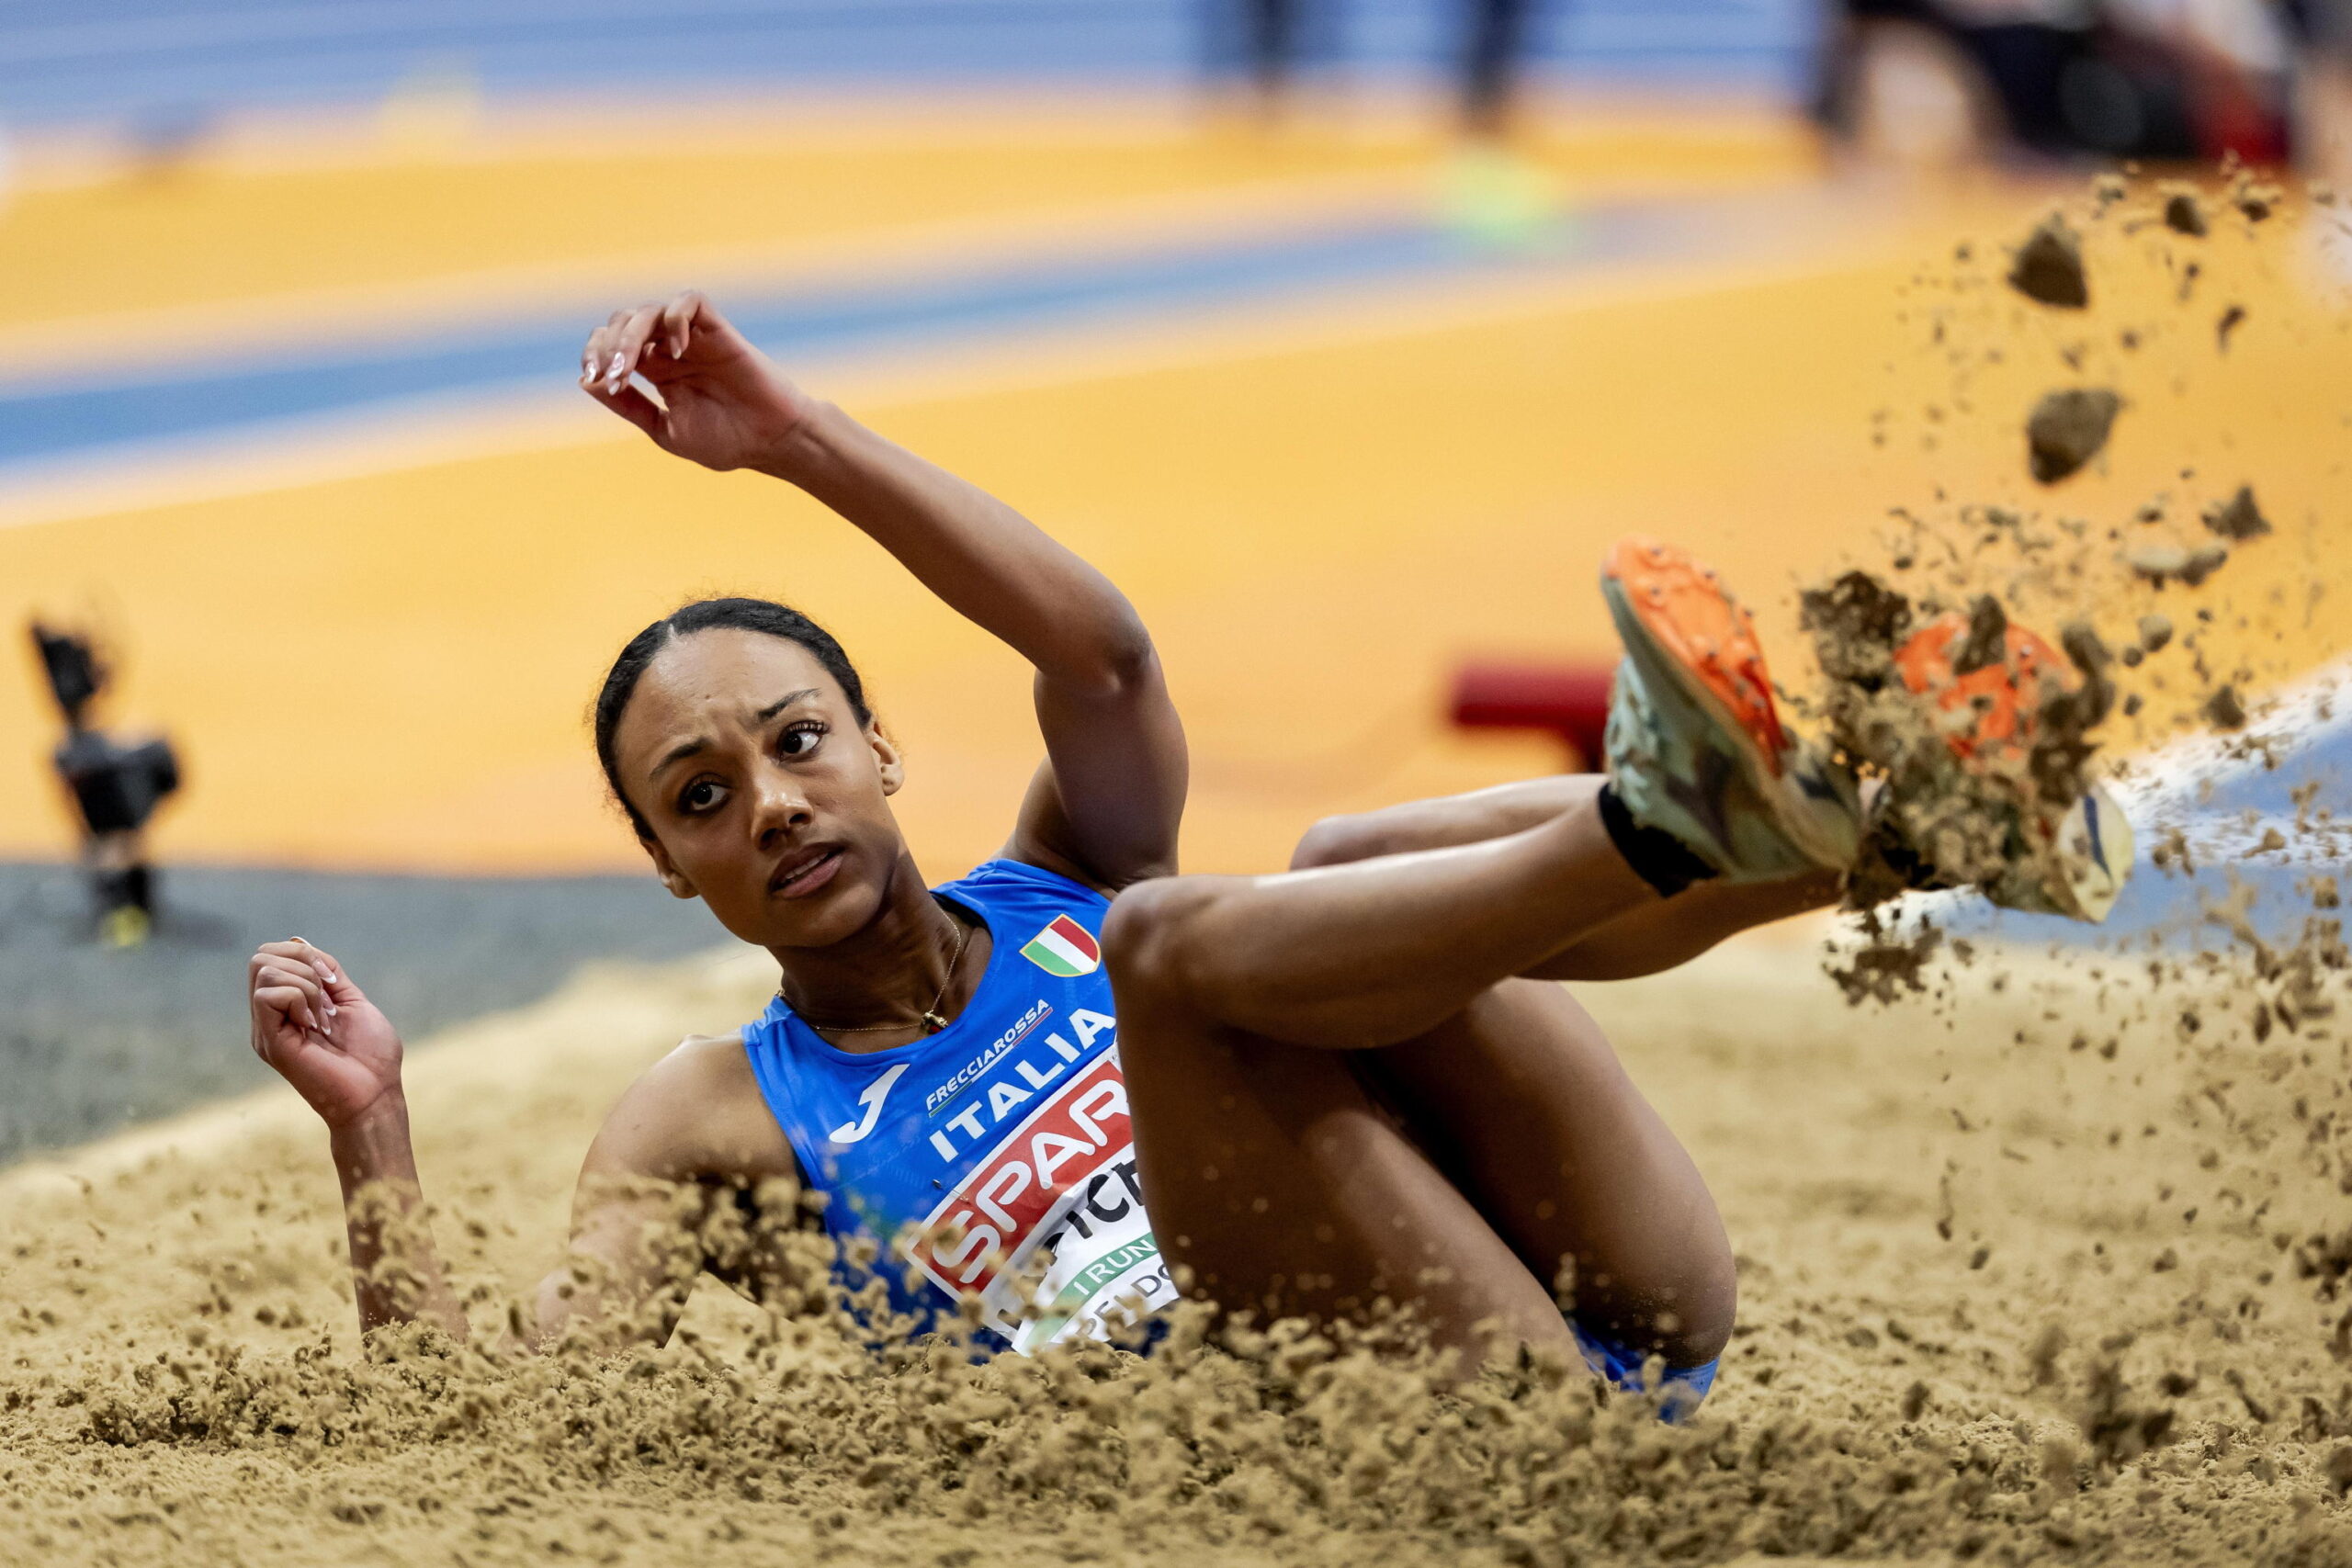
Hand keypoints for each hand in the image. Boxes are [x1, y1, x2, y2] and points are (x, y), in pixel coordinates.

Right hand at [247, 939, 403, 1128]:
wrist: (376, 1094)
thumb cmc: (371, 1056)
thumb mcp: (352, 1001)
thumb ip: (328, 974)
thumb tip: (301, 943)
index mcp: (286, 1009)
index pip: (271, 957)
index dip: (305, 953)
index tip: (333, 981)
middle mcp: (269, 1018)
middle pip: (262, 958)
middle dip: (304, 962)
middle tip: (328, 996)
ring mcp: (267, 1030)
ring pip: (265, 970)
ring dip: (307, 983)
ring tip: (324, 1017)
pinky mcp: (271, 1041)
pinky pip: (269, 994)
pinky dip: (301, 997)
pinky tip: (316, 1024)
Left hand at [579, 291, 814, 471]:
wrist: (771, 443)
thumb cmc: (727, 441)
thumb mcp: (664, 429)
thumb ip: (629, 406)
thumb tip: (588, 383)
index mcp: (655, 371)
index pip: (611, 342)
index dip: (594, 353)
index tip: (593, 379)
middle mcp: (670, 349)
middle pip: (623, 321)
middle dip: (608, 346)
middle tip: (614, 375)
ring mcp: (694, 339)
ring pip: (649, 311)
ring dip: (630, 335)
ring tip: (631, 367)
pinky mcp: (719, 332)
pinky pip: (690, 302)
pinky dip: (675, 318)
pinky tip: (675, 350)